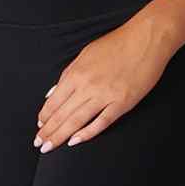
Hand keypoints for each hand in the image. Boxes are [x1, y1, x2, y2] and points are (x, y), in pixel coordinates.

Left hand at [34, 12, 177, 152]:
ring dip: (61, 135)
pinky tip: (75, 141)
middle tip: (39, 143)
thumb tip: (52, 92)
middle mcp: (88, 86)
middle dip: (48, 131)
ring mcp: (105, 96)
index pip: (54, 100)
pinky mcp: (122, 103)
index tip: (39, 126)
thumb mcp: (86, 53)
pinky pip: (101, 122)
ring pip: (77, 121)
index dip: (45, 115)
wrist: (146, 39)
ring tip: (49, 146)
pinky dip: (87, 133)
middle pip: (62, 114)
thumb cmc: (116, 43)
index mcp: (77, 72)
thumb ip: (69, 73)